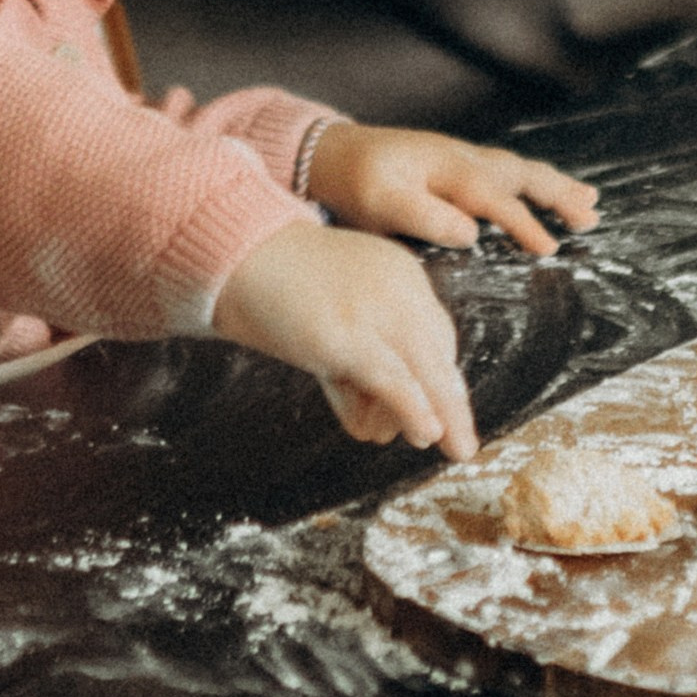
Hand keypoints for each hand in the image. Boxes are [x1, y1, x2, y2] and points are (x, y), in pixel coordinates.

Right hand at [214, 223, 476, 452]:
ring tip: (426, 441)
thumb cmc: (275, 282)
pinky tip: (427, 434)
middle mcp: (399, 287)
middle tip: (461, 444)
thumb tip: (380, 420)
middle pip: (440, 355)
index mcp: (399, 272)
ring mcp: (376, 311)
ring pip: (428, 374)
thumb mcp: (333, 316)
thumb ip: (359, 359)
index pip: (436, 332)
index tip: (444, 410)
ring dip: (438, 416)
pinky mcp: (349, 336)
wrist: (235, 252)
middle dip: (449, 403)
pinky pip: (395, 383)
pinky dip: (415, 412)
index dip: (439, 376)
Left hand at [306, 123, 597, 260]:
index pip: (494, 199)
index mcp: (447, 169)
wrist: (332, 154)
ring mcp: (463, 158)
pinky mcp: (459, 165)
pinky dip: (535, 180)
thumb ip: (425, 218)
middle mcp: (462, 158)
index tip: (549, 250)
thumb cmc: (355, 181)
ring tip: (589, 204)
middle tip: (591, 217)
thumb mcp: (381, 203)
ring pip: (519, 170)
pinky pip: (507, 171)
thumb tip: (470, 233)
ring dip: (555, 186)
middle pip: (520, 174)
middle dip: (557, 195)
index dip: (523, 224)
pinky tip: (549, 190)